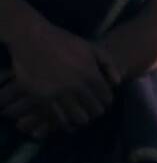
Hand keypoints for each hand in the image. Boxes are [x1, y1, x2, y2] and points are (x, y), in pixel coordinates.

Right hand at [0, 17, 118, 137]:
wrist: (33, 39)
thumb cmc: (64, 42)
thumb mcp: (91, 48)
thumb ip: (108, 64)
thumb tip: (117, 83)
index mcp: (91, 74)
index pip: (106, 98)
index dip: (106, 102)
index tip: (102, 101)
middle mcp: (77, 86)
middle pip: (94, 110)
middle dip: (95, 111)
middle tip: (92, 110)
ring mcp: (59, 93)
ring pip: (78, 118)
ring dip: (81, 119)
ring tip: (80, 116)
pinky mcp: (42, 98)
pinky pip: (57, 118)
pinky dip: (64, 122)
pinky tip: (66, 120)